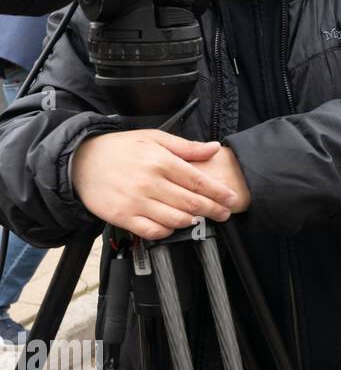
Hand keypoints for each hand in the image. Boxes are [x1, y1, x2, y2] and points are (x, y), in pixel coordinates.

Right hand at [71, 130, 238, 239]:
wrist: (80, 161)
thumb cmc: (119, 148)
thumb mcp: (154, 138)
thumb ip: (187, 147)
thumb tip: (214, 148)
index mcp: (160, 161)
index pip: (198, 181)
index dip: (218, 193)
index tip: (231, 199)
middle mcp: (149, 183)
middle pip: (191, 203)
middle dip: (213, 210)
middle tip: (224, 213)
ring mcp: (136, 202)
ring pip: (175, 219)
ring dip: (192, 221)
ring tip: (199, 218)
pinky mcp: (123, 216)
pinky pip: (152, 231)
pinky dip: (167, 231)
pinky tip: (172, 225)